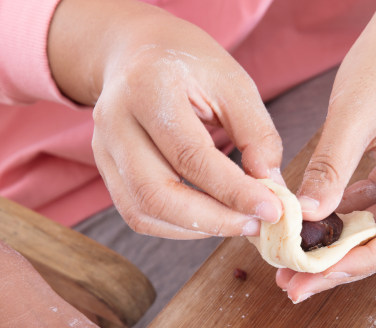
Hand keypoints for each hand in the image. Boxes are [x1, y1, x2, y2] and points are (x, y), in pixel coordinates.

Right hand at [49, 0, 283, 238]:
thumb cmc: (191, 65)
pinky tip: (211, 219)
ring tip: (239, 223)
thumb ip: (256, 135)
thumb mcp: (233, 84)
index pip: (191, 155)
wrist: (138, 51)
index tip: (272, 210)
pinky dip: (177, 226)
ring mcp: (103, 148)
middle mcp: (115, 121)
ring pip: (143, 212)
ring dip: (197, 229)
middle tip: (256, 226)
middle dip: (214, 220)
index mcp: (147, 88)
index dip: (234, 191)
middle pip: (157, 194)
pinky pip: (137, 214)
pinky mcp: (106, 169)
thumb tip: (272, 189)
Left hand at [277, 0, 375, 301]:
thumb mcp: (355, 113)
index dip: (361, 262)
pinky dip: (344, 220)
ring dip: (340, 248)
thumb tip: (304, 217)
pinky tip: (313, 229)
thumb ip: (331, 167)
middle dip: (345, 265)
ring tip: (295, 267)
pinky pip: (375, 209)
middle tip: (295, 286)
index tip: (316, 273)